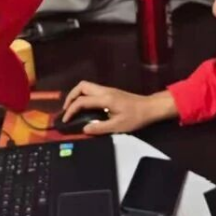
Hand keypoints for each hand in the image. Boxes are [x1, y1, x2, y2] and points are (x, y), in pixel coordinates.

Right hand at [61, 81, 177, 134]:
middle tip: (67, 110)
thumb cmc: (136, 117)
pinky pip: (92, 90)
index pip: (82, 101)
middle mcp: (104, 91)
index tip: (65, 120)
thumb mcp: (118, 126)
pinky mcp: (110, 92)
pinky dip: (84, 96)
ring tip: (73, 109)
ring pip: (86, 86)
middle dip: (70, 97)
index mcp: (105, 99)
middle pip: (81, 86)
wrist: (150, 107)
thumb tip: (84, 129)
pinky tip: (85, 107)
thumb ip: (99, 128)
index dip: (71, 110)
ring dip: (77, 95)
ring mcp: (107, 90)